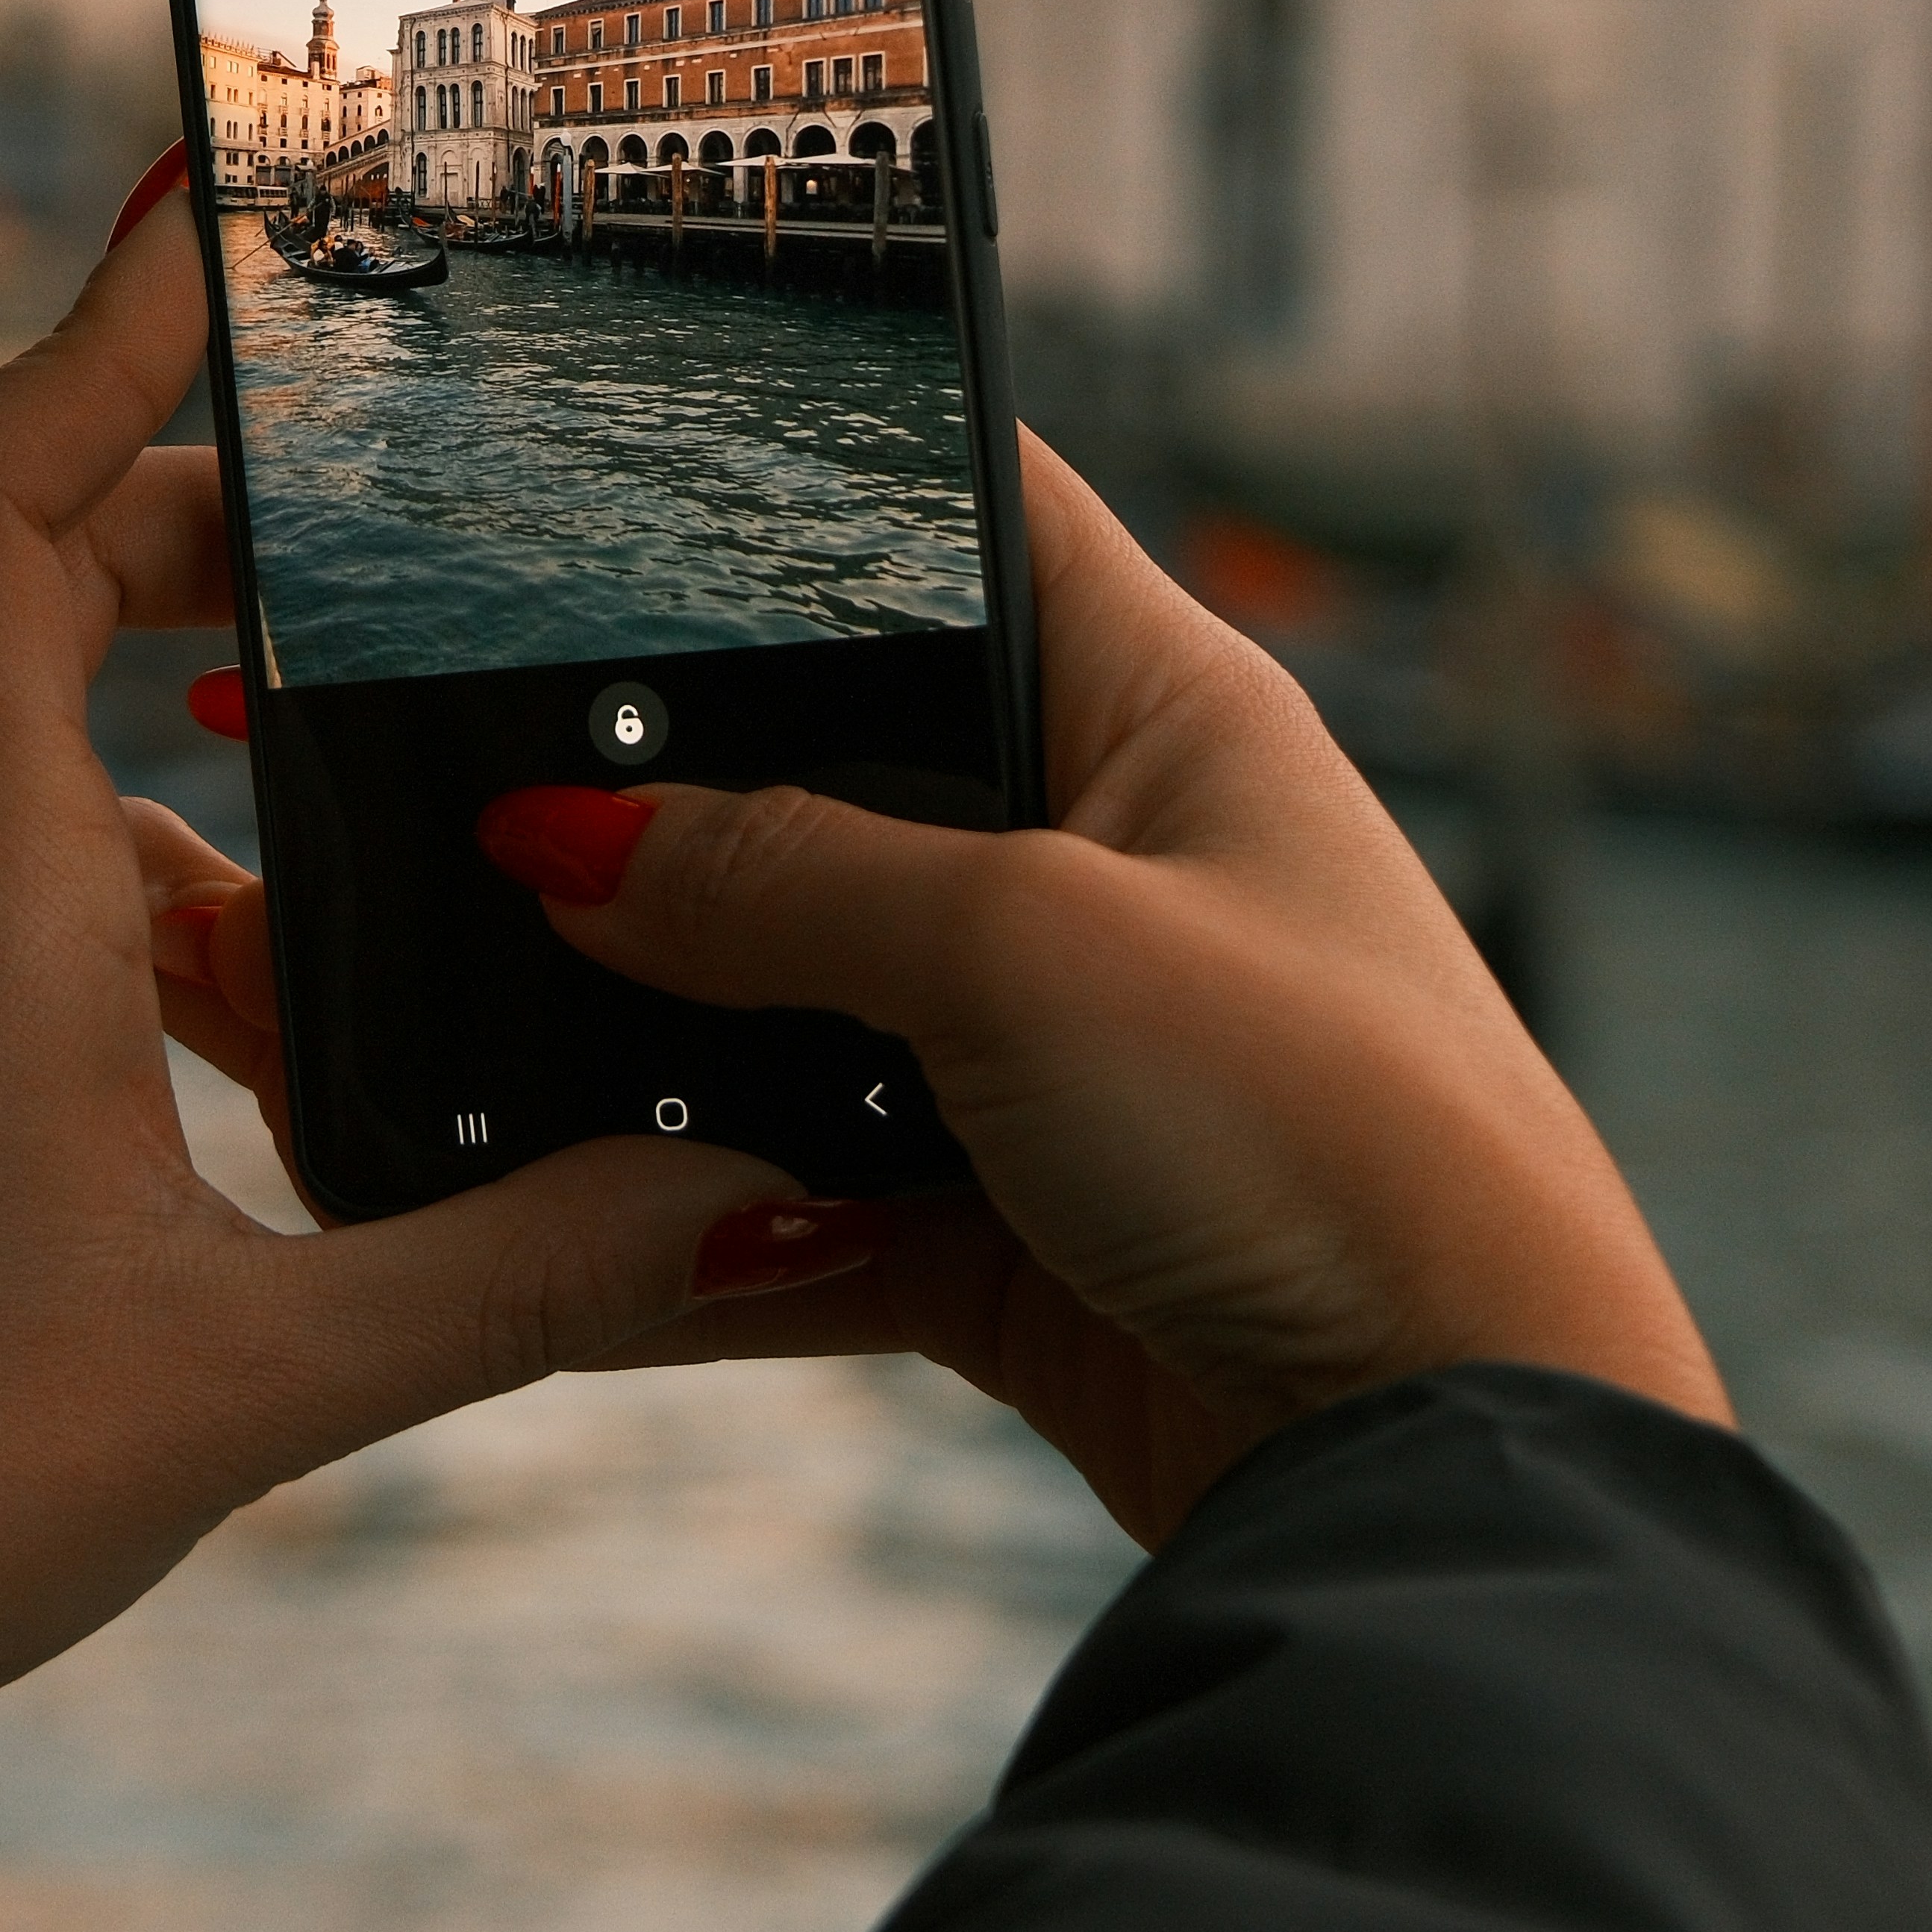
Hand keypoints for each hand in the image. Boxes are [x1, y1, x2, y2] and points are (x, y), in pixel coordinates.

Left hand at [0, 164, 853, 1821]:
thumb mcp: (250, 1384)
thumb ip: (514, 1270)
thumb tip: (752, 1204)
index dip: (99, 327)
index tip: (218, 203)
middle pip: (6, 571)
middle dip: (190, 516)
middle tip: (374, 519)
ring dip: (151, 722)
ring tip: (338, 790)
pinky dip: (88, 869)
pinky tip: (219, 1006)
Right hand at [480, 435, 1726, 1546]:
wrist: (1445, 1457)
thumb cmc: (1327, 1135)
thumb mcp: (1023, 950)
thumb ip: (781, 879)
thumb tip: (562, 847)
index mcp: (1173, 712)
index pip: (981, 516)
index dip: (826, 474)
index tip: (623, 481)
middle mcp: (1117, 863)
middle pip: (849, 777)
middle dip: (684, 801)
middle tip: (487, 795)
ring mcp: (1064, 1054)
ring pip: (810, 1002)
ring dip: (678, 1032)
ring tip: (496, 1009)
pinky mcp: (1018, 1228)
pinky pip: (814, 1191)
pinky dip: (708, 1216)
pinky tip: (578, 1223)